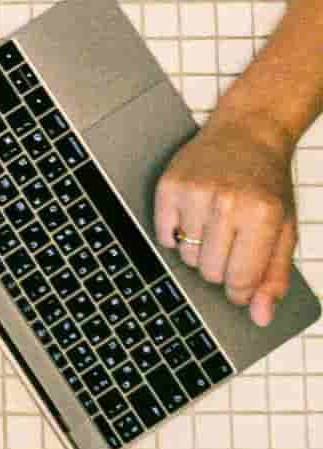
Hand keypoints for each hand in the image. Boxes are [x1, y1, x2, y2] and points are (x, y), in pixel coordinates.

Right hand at [154, 112, 297, 326]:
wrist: (247, 133)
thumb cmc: (266, 183)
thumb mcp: (284, 229)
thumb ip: (274, 276)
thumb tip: (260, 316)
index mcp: (263, 215)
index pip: (241, 280)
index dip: (241, 290)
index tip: (241, 284)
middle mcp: (228, 203)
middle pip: (210, 271)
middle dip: (220, 267)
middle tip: (231, 243)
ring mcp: (195, 193)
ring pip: (187, 257)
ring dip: (199, 249)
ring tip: (214, 223)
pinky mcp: (169, 186)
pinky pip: (164, 236)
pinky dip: (176, 235)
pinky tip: (194, 216)